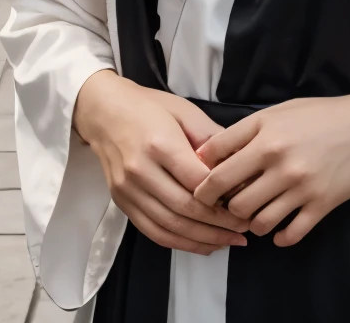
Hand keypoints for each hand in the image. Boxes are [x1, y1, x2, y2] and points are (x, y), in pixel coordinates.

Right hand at [72, 69, 250, 254]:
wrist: (104, 111)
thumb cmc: (149, 107)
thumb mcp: (185, 111)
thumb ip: (211, 138)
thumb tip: (237, 164)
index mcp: (160, 144)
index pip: (197, 182)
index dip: (224, 198)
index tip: (245, 203)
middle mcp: (140, 171)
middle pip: (184, 209)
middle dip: (219, 225)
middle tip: (244, 228)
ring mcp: (128, 190)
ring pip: (169, 226)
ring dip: (202, 240)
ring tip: (229, 241)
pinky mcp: (122, 202)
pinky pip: (152, 232)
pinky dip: (179, 243)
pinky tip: (202, 244)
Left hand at [191, 93, 349, 246]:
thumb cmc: (322, 115)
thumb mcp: (279, 111)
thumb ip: (244, 131)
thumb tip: (207, 154)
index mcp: (265, 136)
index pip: (216, 168)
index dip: (203, 183)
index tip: (205, 190)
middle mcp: (280, 162)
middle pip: (233, 202)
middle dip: (226, 208)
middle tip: (230, 207)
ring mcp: (302, 186)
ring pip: (259, 222)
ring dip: (252, 223)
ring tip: (256, 215)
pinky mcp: (322, 203)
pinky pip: (291, 233)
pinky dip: (280, 237)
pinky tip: (280, 230)